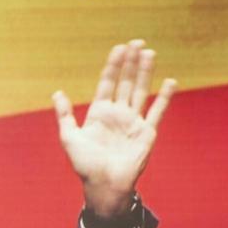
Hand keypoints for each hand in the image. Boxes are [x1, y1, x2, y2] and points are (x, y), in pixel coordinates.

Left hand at [53, 39, 175, 216]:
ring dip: (145, 73)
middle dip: (131, 63)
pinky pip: (157, 111)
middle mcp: (117, 114)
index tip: (119, 48)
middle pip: (125, 82)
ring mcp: (133, 121)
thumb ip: (64, 115)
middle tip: (137, 43)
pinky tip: (170, 81)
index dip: (113, 66)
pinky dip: (164, 97)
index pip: (107, 83)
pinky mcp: (146, 132)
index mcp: (98, 113)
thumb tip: (57, 92)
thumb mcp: (69, 137)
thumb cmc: (85, 164)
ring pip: (140, 91)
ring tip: (150, 54)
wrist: (103, 185)